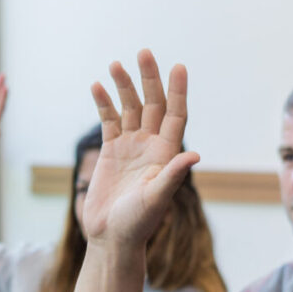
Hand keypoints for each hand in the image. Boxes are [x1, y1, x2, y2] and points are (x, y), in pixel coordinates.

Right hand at [83, 50, 198, 247]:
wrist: (112, 238)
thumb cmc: (138, 224)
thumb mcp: (157, 199)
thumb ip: (172, 175)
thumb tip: (194, 154)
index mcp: (167, 154)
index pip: (176, 115)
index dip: (178, 91)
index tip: (179, 67)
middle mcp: (151, 146)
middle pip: (153, 104)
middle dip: (149, 79)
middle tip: (145, 53)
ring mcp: (130, 147)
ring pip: (130, 109)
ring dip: (124, 87)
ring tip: (116, 64)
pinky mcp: (111, 153)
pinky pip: (109, 122)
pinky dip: (104, 104)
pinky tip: (98, 86)